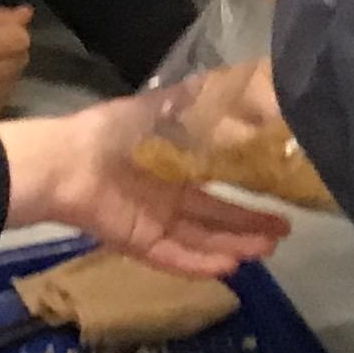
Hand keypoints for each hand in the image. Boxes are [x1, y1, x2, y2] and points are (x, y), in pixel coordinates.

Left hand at [0, 95, 294, 279]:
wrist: (68, 160)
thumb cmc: (115, 129)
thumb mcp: (162, 106)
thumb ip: (198, 102)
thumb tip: (241, 84)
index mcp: (173, 164)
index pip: (218, 184)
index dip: (247, 192)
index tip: (281, 198)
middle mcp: (168, 195)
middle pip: (216, 216)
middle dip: (250, 225)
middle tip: (285, 232)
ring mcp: (155, 222)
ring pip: (202, 239)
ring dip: (233, 246)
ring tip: (267, 252)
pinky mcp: (140, 243)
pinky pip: (175, 257)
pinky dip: (200, 263)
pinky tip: (229, 268)